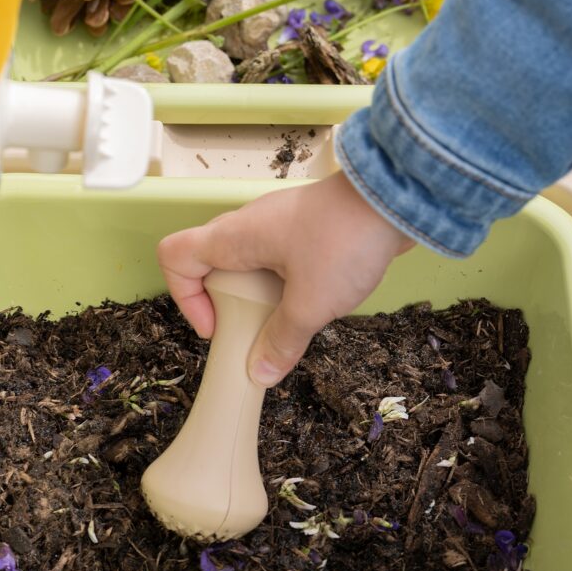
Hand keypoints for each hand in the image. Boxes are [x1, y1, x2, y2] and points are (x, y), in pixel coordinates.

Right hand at [157, 171, 413, 386]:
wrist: (395, 197)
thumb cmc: (345, 240)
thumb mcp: (310, 304)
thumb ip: (281, 341)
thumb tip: (260, 373)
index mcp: (233, 237)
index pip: (175, 256)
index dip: (184, 297)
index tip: (217, 327)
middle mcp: (248, 225)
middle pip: (209, 263)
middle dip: (224, 303)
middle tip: (252, 329)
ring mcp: (277, 223)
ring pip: (246, 262)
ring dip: (257, 295)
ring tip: (288, 318)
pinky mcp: (304, 227)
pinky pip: (276, 258)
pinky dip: (283, 283)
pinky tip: (313, 298)